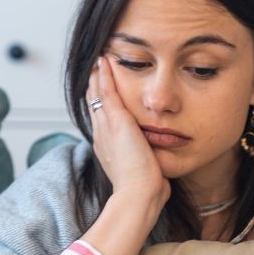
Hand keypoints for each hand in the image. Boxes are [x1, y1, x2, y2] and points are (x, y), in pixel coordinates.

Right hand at [87, 55, 169, 206]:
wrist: (138, 195)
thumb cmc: (145, 191)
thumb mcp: (144, 173)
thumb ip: (148, 165)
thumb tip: (159, 171)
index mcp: (107, 147)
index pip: (101, 120)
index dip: (100, 104)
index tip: (102, 92)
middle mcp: (102, 135)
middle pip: (94, 104)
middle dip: (95, 85)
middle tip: (97, 67)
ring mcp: (106, 127)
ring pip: (97, 94)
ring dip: (98, 75)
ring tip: (99, 59)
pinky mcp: (115, 120)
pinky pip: (106, 91)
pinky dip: (105, 74)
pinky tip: (105, 60)